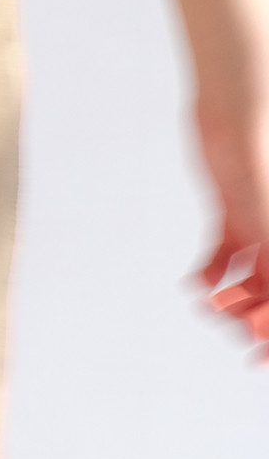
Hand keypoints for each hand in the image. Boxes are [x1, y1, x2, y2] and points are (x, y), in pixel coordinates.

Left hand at [185, 88, 268, 364]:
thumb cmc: (263, 155)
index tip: (253, 353)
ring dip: (230, 299)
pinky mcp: (234, 210)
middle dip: (253, 317)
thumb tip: (267, 326)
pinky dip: (211, 272)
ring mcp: (261, 225)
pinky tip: (196, 282)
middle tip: (228, 322)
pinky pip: (225, 253)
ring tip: (208, 303)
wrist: (235, 105)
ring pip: (250, 281)